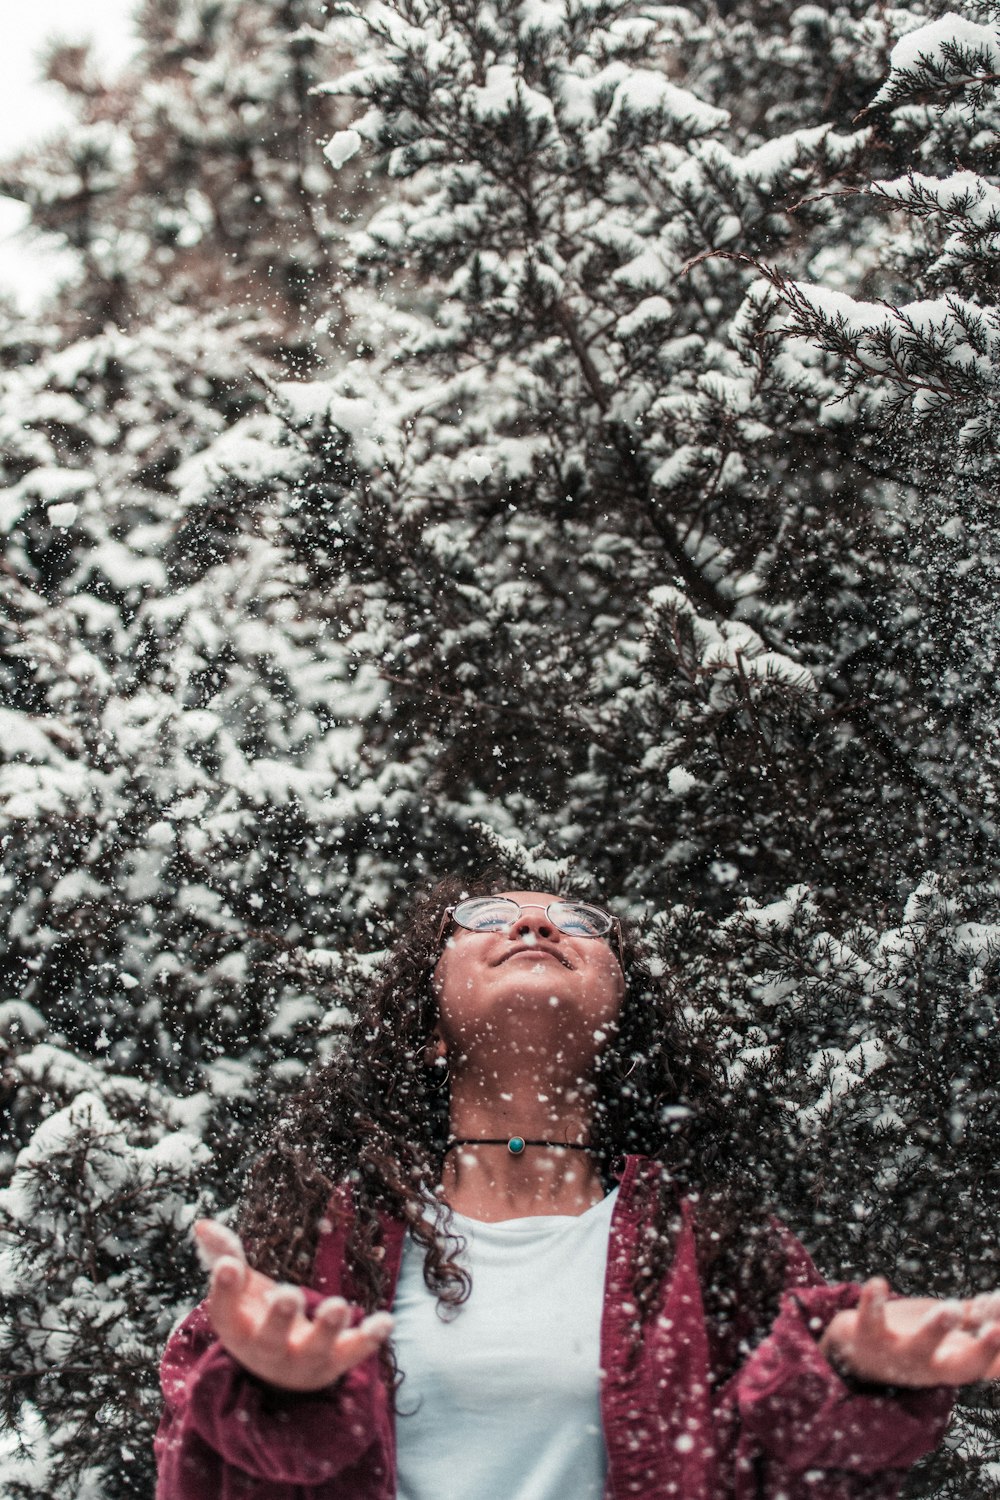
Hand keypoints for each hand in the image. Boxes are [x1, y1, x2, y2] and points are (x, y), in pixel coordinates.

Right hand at [194, 1219, 393, 1392]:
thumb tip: (203, 1225)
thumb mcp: (240, 1290)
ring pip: (315, 1349)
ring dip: (327, 1329)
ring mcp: (304, 1360)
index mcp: (239, 1329)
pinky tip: (385, 1321)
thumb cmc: (257, 1317)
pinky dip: (369, 1339)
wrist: (281, 1373)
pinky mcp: (336, 1362)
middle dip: (281, 1317)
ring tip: (338, 1306)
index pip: (226, 1312)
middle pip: (272, 1337)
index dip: (225, 1289)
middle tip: (288, 1294)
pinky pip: (353, 1353)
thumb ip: (224, 1256)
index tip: (228, 1265)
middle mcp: (268, 1350)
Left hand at [820, 1277, 999, 1386]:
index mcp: (953, 1363)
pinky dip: (872, 1303)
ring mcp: (897, 1354)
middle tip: (996, 1330)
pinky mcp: (866, 1337)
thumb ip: (973, 1317)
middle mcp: (929, 1366)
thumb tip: (998, 1299)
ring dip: (934, 1330)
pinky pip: (869, 1322)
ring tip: (949, 1307)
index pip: (988, 1363)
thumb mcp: (946, 1333)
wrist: (854, 1355)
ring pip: (917, 1349)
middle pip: (962, 1368)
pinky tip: (878, 1283)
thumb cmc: (911, 1340)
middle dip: (982, 1351)